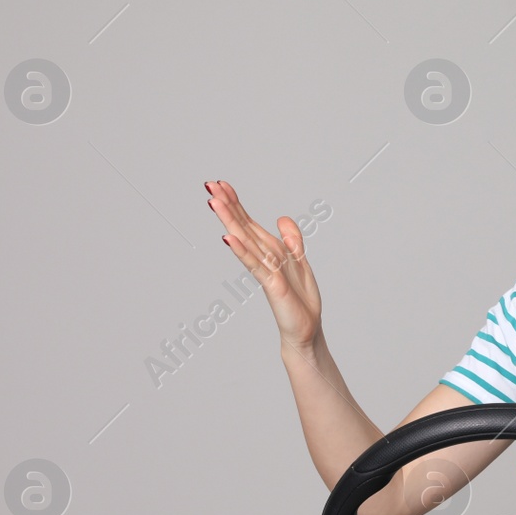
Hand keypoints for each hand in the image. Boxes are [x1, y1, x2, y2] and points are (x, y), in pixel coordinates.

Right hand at [206, 180, 322, 353]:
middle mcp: (263, 258)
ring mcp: (265, 270)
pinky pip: (255, 264)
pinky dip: (242, 251)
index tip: (221, 184)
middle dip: (227, 205)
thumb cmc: (300, 300)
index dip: (236, 203)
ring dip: (229, 220)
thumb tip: (281, 218)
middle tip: (209, 185)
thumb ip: (291, 240)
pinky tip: (229, 238)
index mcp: (269, 251)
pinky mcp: (271, 284)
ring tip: (213, 202)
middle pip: (242, 226)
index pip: (248, 222)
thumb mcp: (300, 262)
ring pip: (244, 240)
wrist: (305, 330)